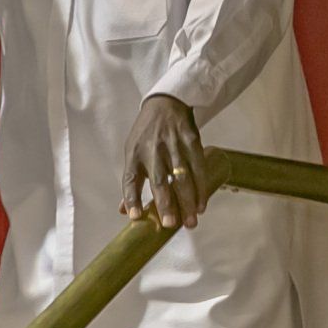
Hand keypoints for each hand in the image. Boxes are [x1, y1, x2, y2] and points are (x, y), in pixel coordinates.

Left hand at [120, 94, 211, 228]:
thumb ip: (131, 181)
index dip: (131, 198)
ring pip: (182, 178)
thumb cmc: (146, 133)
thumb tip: (125, 211)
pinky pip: (198, 169)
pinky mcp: (191, 142)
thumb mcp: (132, 151)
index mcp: (134, 154)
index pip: (129, 180)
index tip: (135, 216)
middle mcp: (152, 151)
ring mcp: (173, 146)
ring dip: (188, 201)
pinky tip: (202, 203)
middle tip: (170, 224)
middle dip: (165, 204)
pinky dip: (201, 188)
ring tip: (191, 221)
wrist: (166, 103)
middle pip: (158, 181)